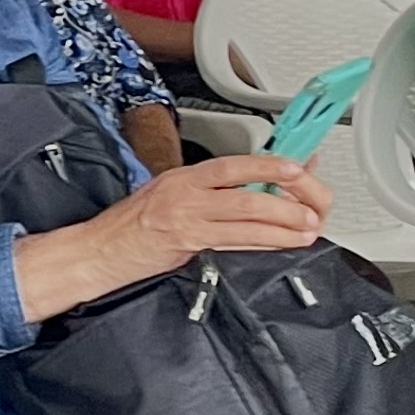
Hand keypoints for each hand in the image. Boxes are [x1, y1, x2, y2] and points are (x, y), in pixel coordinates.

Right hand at [107, 149, 331, 257]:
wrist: (101, 249)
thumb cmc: (134, 223)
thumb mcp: (171, 193)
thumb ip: (213, 189)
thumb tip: (259, 182)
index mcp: (184, 177)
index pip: (233, 165)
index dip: (268, 165)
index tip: (297, 168)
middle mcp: (186, 194)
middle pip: (247, 193)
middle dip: (287, 202)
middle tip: (313, 208)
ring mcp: (186, 219)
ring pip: (245, 218)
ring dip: (283, 225)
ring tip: (308, 228)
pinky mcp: (186, 243)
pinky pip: (234, 242)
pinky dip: (264, 242)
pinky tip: (282, 243)